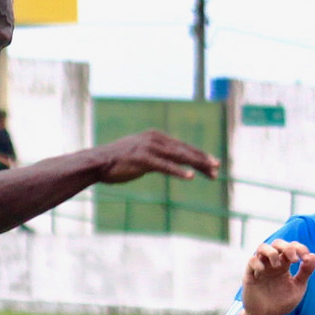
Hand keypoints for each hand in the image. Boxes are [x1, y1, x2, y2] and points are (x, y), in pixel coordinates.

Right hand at [96, 130, 219, 184]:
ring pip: (179, 156)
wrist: (97, 162)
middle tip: (217, 168)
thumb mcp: (141, 154)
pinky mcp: (143, 159)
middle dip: (203, 159)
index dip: (199, 155)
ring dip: (197, 164)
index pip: (182, 146)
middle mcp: (155, 139)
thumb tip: (169, 163)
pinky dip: (178, 171)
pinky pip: (165, 167)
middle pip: (184, 150)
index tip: (213, 164)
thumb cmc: (118, 161)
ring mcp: (149, 148)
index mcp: (156, 137)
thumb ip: (156, 156)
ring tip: (211, 172)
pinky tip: (190, 177)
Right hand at [239, 240, 314, 314]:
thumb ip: (305, 272)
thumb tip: (312, 256)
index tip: (305, 258)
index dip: (300, 248)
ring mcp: (261, 268)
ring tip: (277, 265)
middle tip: (294, 259)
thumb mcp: (298, 288)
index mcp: (285, 264)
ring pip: (262, 247)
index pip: (292, 247)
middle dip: (287, 247)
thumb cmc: (282, 302)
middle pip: (277, 243)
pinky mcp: (250, 275)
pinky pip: (252, 261)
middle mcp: (272, 263)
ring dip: (271, 252)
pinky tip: (263, 272)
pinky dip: (258, 263)